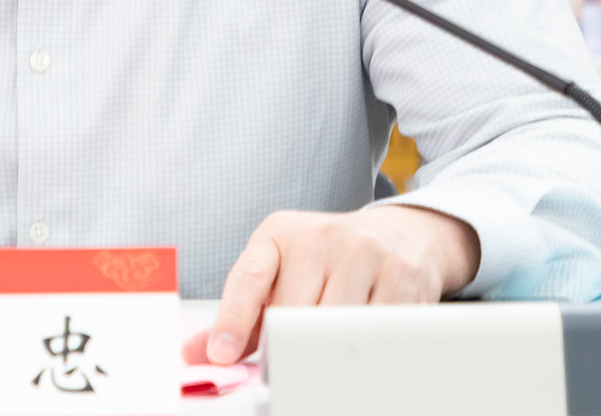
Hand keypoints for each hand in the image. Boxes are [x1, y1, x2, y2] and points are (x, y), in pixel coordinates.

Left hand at [181, 204, 479, 366]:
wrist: (399, 236)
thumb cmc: (327, 260)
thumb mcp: (278, 271)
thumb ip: (241, 314)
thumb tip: (197, 354)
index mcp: (279, 234)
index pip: (249, 278)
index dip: (232, 320)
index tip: (222, 355)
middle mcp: (322, 236)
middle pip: (294, 315)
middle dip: (288, 351)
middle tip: (290, 366)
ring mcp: (366, 252)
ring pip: (335, 328)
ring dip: (328, 353)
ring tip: (328, 353)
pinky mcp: (404, 276)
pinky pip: (377, 331)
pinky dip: (366, 350)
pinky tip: (364, 343)